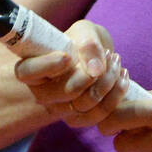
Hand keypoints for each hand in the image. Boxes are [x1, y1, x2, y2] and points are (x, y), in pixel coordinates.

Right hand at [13, 19, 132, 128]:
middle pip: (65, 91)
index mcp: (31, 68)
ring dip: (108, 82)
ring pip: (85, 104)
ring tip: (117, 62)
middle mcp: (41, 93)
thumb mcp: (85, 32)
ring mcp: (58, 109)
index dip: (47, 66)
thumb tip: (95, 70)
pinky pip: (98, 115)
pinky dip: (116, 95)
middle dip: (93, 74)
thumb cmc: (84, 41)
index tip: (67, 56)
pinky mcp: (77, 119)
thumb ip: (88, 44)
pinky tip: (123, 77)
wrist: (99, 59)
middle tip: (110, 55)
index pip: (28, 72)